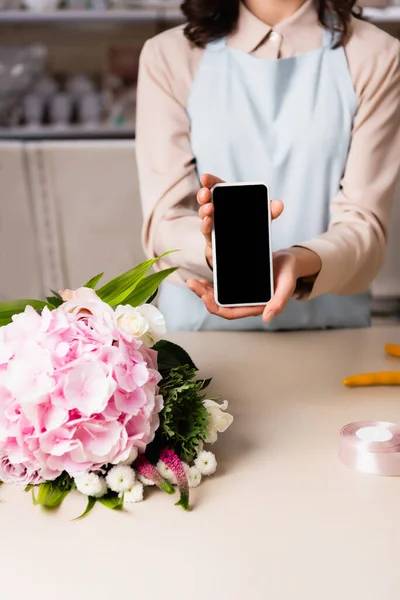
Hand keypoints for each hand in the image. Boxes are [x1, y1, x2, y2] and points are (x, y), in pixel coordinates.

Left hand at [188, 247, 321, 322]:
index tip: (205, 298)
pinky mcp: (237, 283)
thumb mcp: (286, 287)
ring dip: (204, 291)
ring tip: (192, 282)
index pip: (230, 313)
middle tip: (192, 285)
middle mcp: (244, 302)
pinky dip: (210, 284)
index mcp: (254, 307)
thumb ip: (279, 303)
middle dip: (204, 297)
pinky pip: (221, 287)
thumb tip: (267, 318)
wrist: (289, 262)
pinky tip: (201, 278)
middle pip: (219, 304)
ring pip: (217, 296)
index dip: (216, 308)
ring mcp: (240, 293)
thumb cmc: (289, 275)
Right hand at [196, 174, 283, 268]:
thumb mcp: (260, 219)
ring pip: (205, 217)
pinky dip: (207, 226)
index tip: (205, 177)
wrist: (242, 254)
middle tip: (205, 193)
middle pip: (206, 201)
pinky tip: (208, 222)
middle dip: (204, 195)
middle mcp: (217, 212)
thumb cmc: (248, 229)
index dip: (211, 181)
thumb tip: (279, 204)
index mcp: (228, 202)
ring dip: (204, 211)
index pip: (218, 188)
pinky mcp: (212, 241)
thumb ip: (268, 212)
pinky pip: (207, 233)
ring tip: (209, 209)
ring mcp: (213, 227)